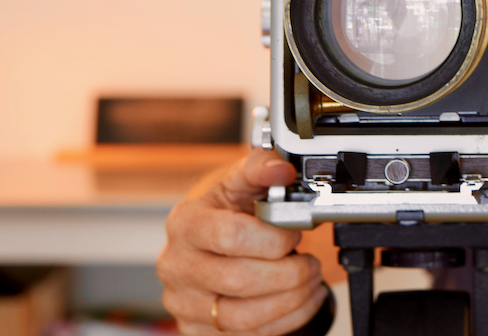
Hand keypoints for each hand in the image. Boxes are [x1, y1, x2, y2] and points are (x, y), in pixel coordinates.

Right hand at [158, 148, 326, 334]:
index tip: (294, 234)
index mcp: (185, 224)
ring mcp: (184, 303)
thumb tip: (280, 167)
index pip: (230, 236)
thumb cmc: (226, 211)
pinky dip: (285, 320)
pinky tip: (300, 300)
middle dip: (289, 273)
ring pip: (244, 317)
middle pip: (239, 280)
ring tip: (309, 281)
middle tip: (311, 263)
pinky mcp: (198, 330)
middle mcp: (176, 265)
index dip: (273, 238)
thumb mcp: (240, 183)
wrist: (209, 241)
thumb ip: (260, 168)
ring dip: (290, 300)